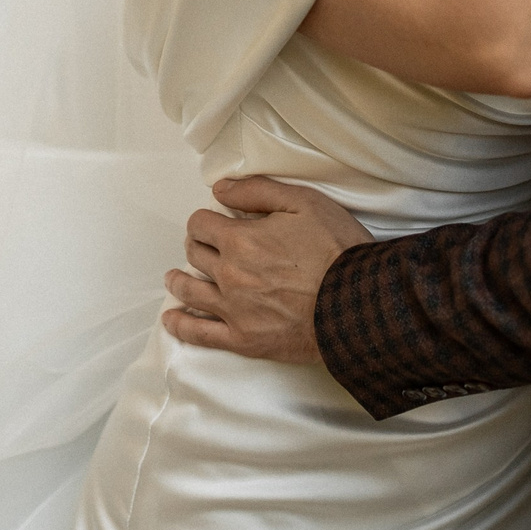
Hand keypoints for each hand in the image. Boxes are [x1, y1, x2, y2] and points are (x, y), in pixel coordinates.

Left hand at [162, 177, 373, 364]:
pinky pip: (201, 334)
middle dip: (196, 246)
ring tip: (174, 278)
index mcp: (240, 239)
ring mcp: (234, 310)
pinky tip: (172, 320)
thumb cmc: (336, 249)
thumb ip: (257, 191)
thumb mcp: (304, 203)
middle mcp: (229, 274)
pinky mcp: (244, 340)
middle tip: (202, 247)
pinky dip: (182, 326)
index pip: (200, 224)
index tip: (211, 222)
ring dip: (178, 282)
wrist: (358, 304)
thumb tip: (220, 189)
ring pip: (190, 291)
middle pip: (195, 255)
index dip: (204, 220)